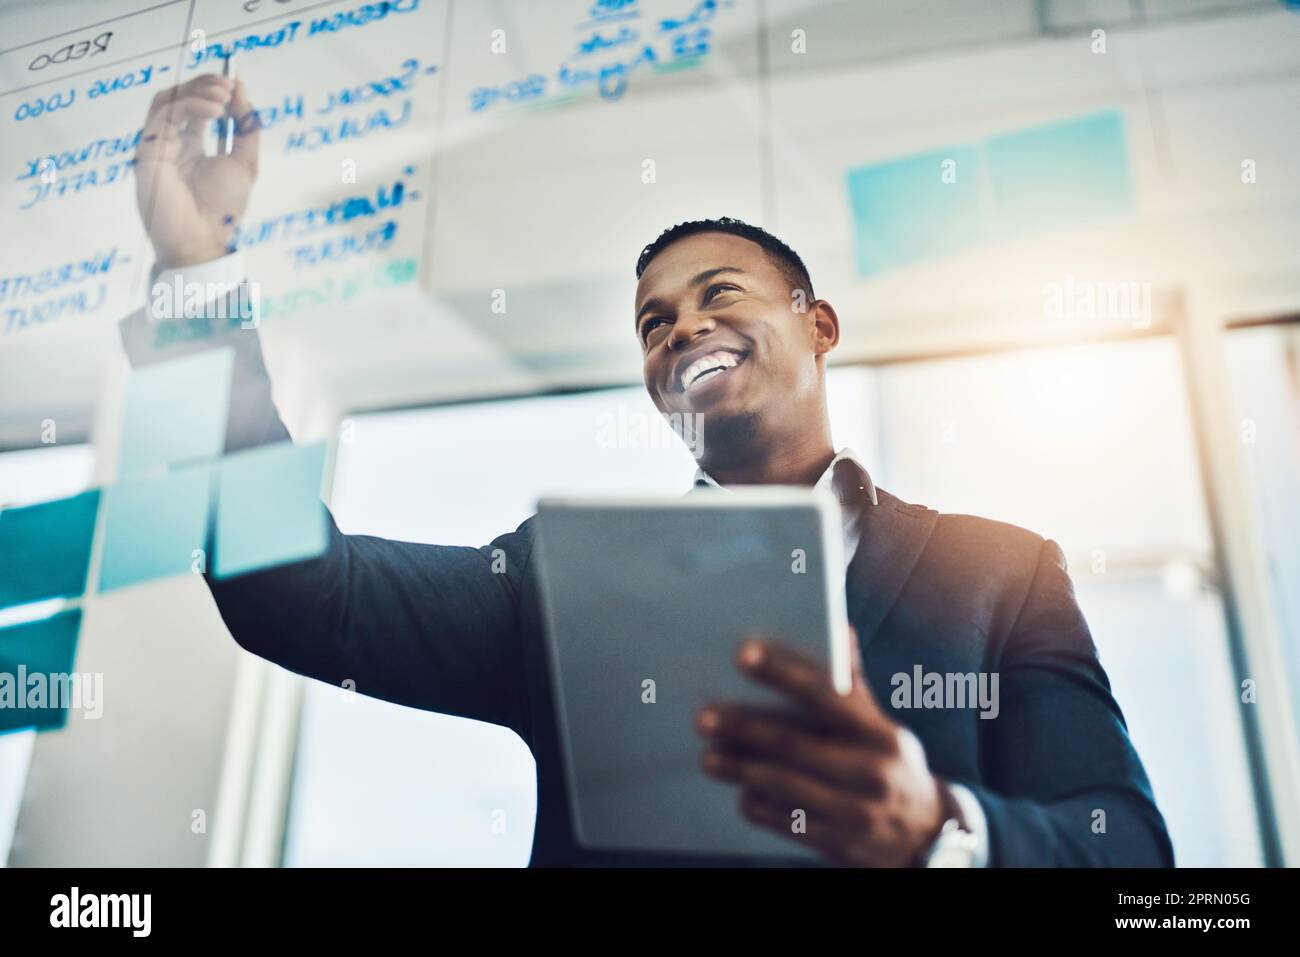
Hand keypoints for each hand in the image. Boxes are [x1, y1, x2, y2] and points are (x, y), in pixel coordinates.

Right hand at [134, 73, 259, 268]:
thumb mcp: (245, 162)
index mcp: (191, 147)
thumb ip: (246, 128)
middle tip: (228, 84)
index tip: (235, 84)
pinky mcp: (147, 150)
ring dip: (196, 91)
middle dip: (205, 85)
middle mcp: (171, 143)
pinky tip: (214, 110)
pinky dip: (190, 106)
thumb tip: (241, 90)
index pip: (197, 107)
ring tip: (223, 95)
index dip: (214, 91)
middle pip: (179, 98)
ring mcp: (157, 145)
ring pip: (167, 100)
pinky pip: (164, 115)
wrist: (204, 240)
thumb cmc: (223, 208)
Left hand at [696, 628, 946, 865]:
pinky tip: (741, 790)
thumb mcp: (884, 727)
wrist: (925, 836)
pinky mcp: (837, 845)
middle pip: (793, 744)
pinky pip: (783, 821)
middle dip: (743, 728)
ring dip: (739, 768)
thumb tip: (839, 630)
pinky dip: (756, 802)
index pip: (827, 694)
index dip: (783, 673)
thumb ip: (854, 687)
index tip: (742, 654)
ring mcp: (855, 814)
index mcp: (882, 734)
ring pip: (781, 785)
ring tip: (710, 757)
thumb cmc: (891, 765)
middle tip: (703, 717)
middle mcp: (871, 773)